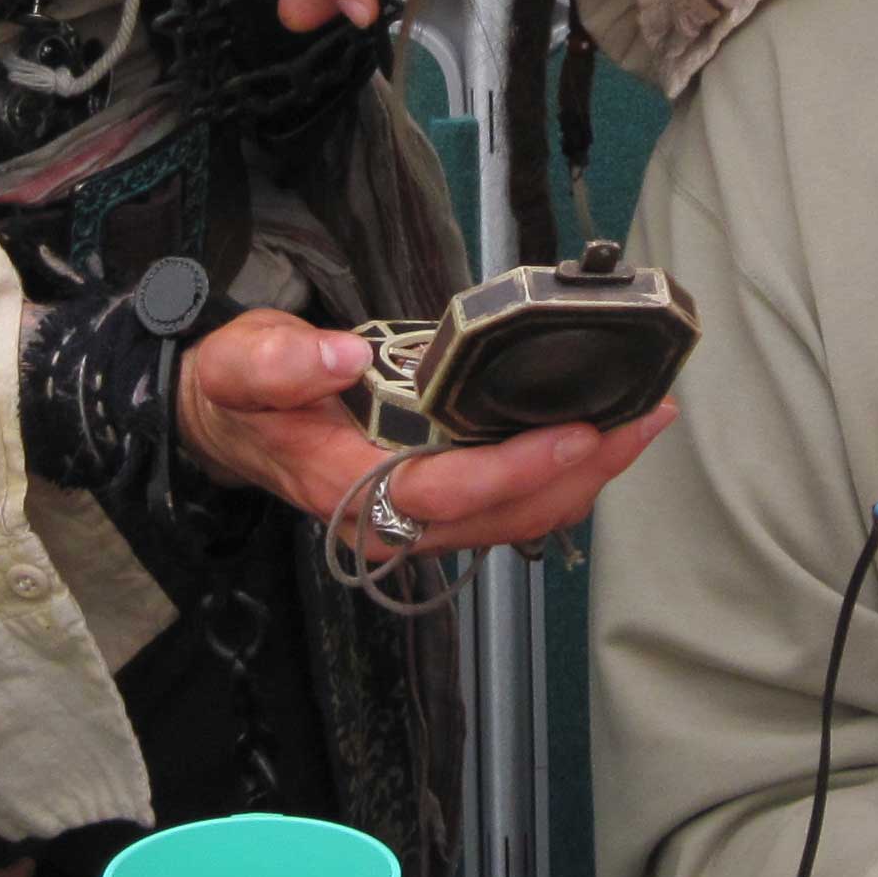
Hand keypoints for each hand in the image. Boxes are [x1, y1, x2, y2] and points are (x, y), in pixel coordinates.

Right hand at [169, 307, 676, 554]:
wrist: (233, 424)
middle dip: (581, 473)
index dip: (516, 468)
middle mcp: (389, 520)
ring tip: (644, 421)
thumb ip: (283, 364)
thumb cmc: (242, 394)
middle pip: (504, 516)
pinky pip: (514, 505)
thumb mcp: (240, 365)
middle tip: (644, 418)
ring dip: (588, 477)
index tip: (575, 433)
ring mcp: (419, 518)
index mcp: (345, 487)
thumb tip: (339, 356)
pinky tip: (603, 437)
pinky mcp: (440, 503)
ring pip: (520, 518)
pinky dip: (566, 475)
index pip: (444, 493)